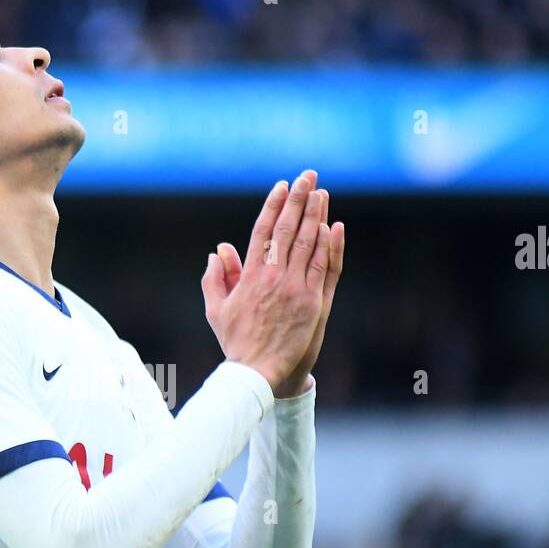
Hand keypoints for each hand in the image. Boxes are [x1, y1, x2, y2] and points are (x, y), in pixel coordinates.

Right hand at [202, 171, 342, 395]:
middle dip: (299, 199)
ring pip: (309, 243)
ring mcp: (297, 288)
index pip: (263, 231)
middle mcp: (274, 277)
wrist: (258, 371)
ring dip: (316, 215)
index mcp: (250, 276)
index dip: (273, 205)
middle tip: (308, 176)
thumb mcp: (216, 309)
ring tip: (321, 193)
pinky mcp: (314, 302)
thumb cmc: (236, 342)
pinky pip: (324, 267)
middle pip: (288, 229)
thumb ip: (216, 278)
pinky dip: (329, 245)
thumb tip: (217, 251)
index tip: (281, 185)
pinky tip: (333, 227)